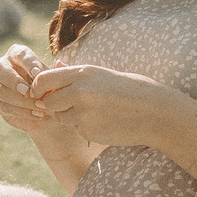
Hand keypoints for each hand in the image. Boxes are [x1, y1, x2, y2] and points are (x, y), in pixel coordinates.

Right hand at [0, 45, 57, 133]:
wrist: (48, 110)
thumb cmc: (51, 86)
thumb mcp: (56, 79)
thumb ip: (58, 72)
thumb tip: (59, 63)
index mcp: (17, 55)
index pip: (19, 54)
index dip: (28, 63)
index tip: (38, 74)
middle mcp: (3, 67)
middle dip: (14, 80)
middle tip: (28, 91)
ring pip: (2, 91)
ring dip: (22, 100)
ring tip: (40, 107)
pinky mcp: (0, 102)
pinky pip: (6, 106)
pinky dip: (23, 112)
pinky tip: (38, 114)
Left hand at [26, 62, 184, 149]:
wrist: (155, 113)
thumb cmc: (132, 89)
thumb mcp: (103, 74)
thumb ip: (77, 73)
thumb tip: (56, 65)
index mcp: (82, 73)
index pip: (43, 80)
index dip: (41, 88)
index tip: (48, 91)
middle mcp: (79, 92)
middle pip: (48, 102)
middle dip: (55, 105)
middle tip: (70, 105)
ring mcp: (83, 113)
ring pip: (61, 118)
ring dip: (70, 117)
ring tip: (94, 111)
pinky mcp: (88, 131)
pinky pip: (77, 129)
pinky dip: (85, 127)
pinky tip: (105, 122)